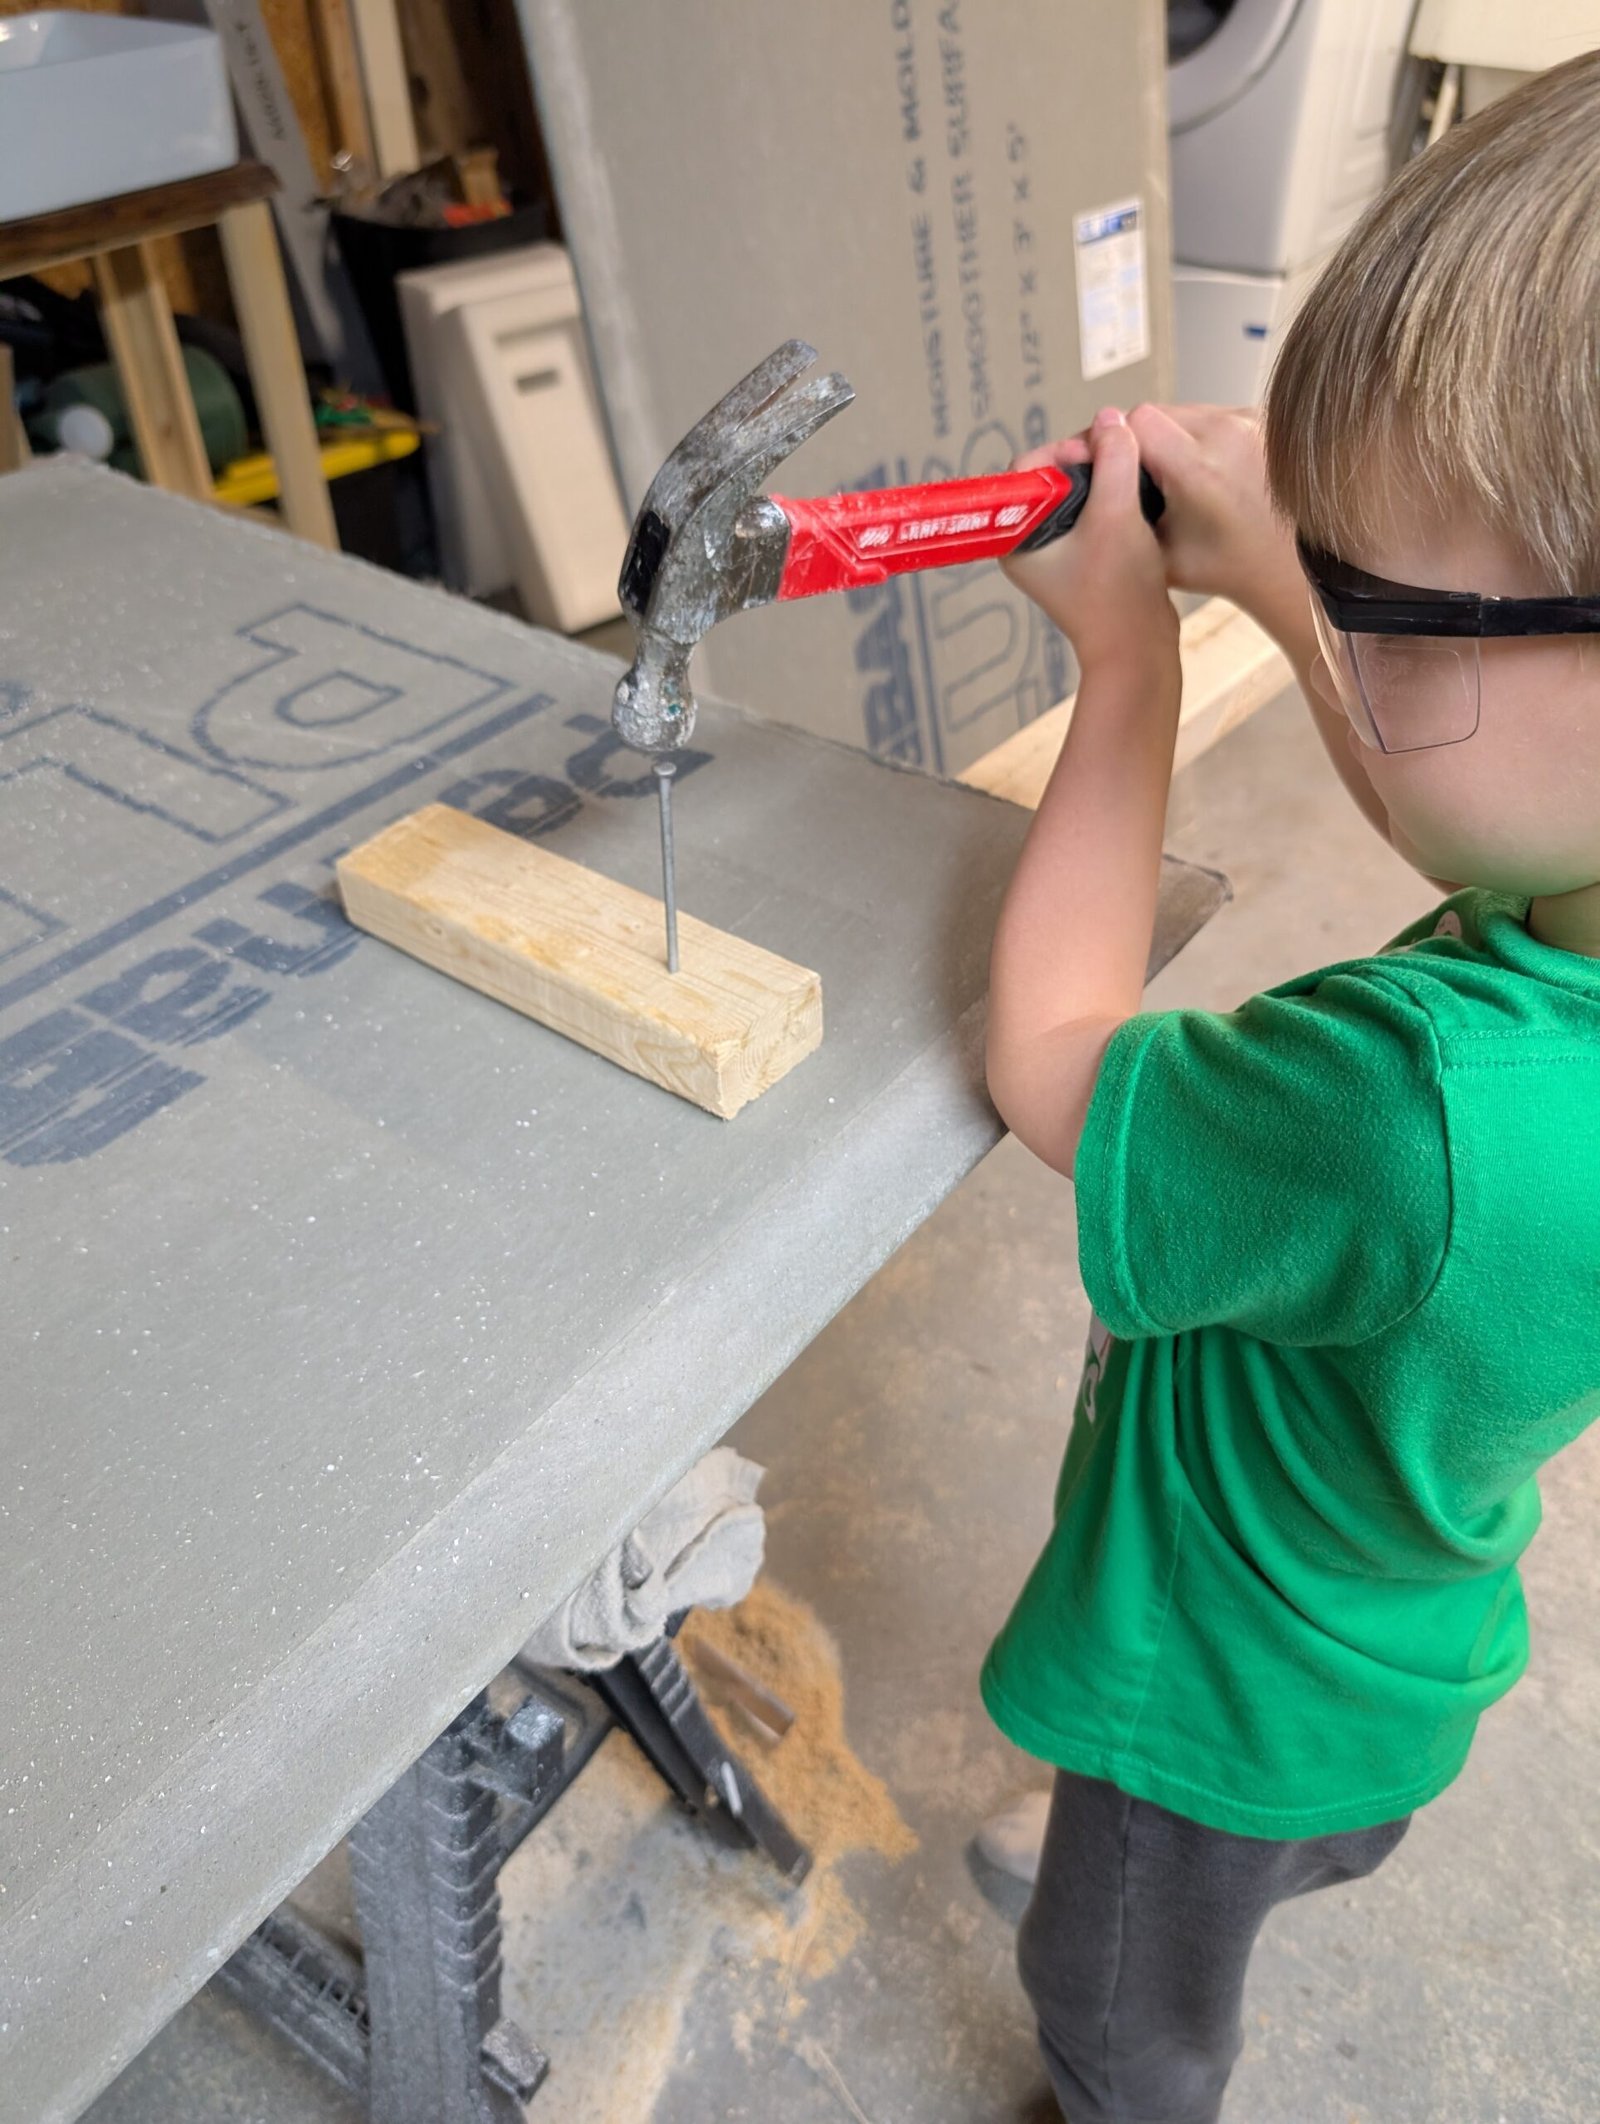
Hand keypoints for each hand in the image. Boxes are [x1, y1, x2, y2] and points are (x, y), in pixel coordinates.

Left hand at [1002, 408, 1174, 668]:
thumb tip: (1112, 420)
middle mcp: (1029, 543)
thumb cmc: (1119, 593)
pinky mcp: (1082, 559)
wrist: (1139, 650)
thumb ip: (1114, 459)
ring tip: (1135, 480)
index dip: (1064, 450)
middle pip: (1054, 475)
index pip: (1028, 467)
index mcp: (1017, 537)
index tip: (1099, 453)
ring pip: (1078, 492)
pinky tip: (1139, 502)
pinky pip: (1093, 512)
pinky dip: (1115, 500)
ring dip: (1107, 479)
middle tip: (1123, 460)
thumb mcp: (1117, 513)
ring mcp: (1056, 552)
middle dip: (1090, 461)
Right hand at [1124, 403, 1285, 605]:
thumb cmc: (1226, 567)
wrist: (1288, 566)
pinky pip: (1213, 414)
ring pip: (1184, 410)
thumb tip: (1081, 473)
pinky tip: (1202, 468)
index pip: (1136, 420)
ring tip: (1170, 473)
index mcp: (1199, 469)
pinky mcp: (1264, 418)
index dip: (1116, 440)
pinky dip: (1199, 436)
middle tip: (1135, 472)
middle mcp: (1229, 435)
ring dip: (1169, 435)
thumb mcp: (1157, 550)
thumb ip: (1121, 509)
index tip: (1109, 461)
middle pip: (1158, 411)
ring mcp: (1251, 422)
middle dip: (1140, 440)